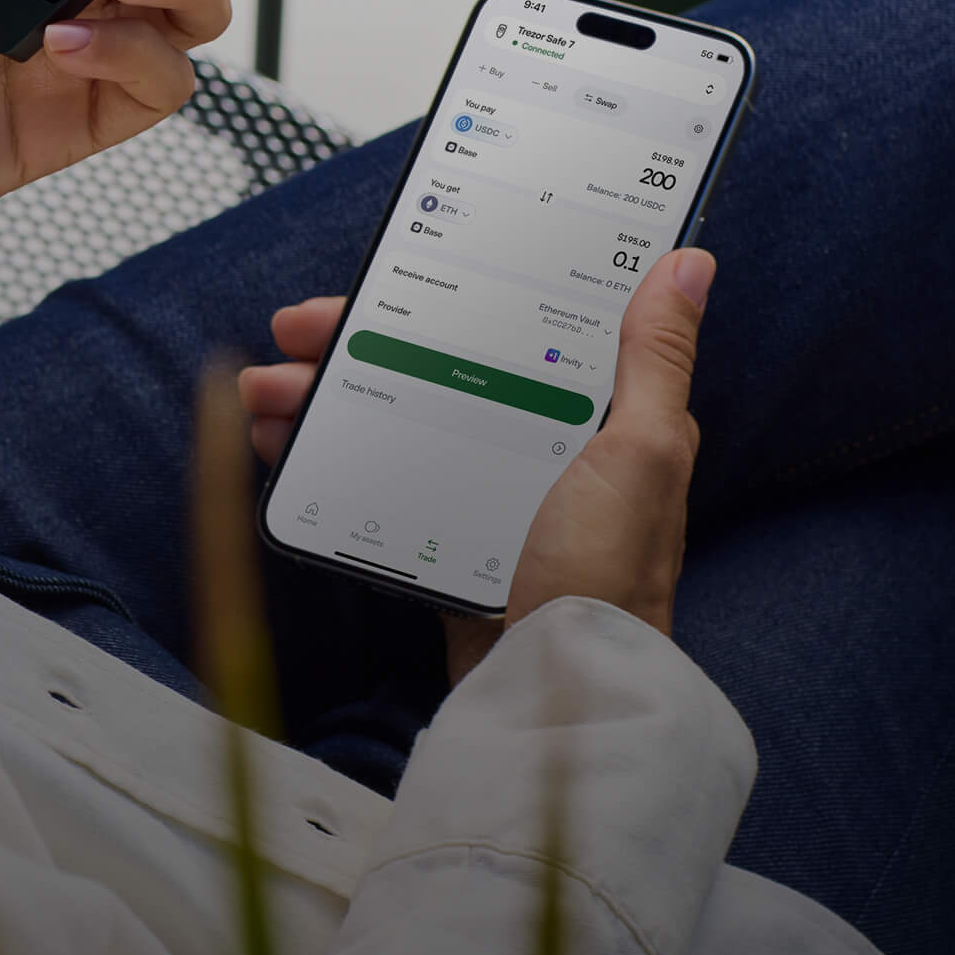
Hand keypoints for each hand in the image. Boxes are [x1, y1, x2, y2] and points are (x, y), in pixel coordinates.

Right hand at [239, 249, 714, 685]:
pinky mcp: (443, 534)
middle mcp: (532, 443)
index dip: (428, 298)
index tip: (366, 285)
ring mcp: (483, 490)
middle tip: (289, 338)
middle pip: (428, 366)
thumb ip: (653, 361)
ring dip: (322, 399)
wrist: (554, 690)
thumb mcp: (638, 454)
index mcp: (589, 415)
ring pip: (390, 417)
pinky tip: (284, 446)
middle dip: (350, 347)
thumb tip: (688, 264)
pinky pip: (375, 478)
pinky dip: (327, 456)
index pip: (498, 326)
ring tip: (266, 397)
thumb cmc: (607, 574)